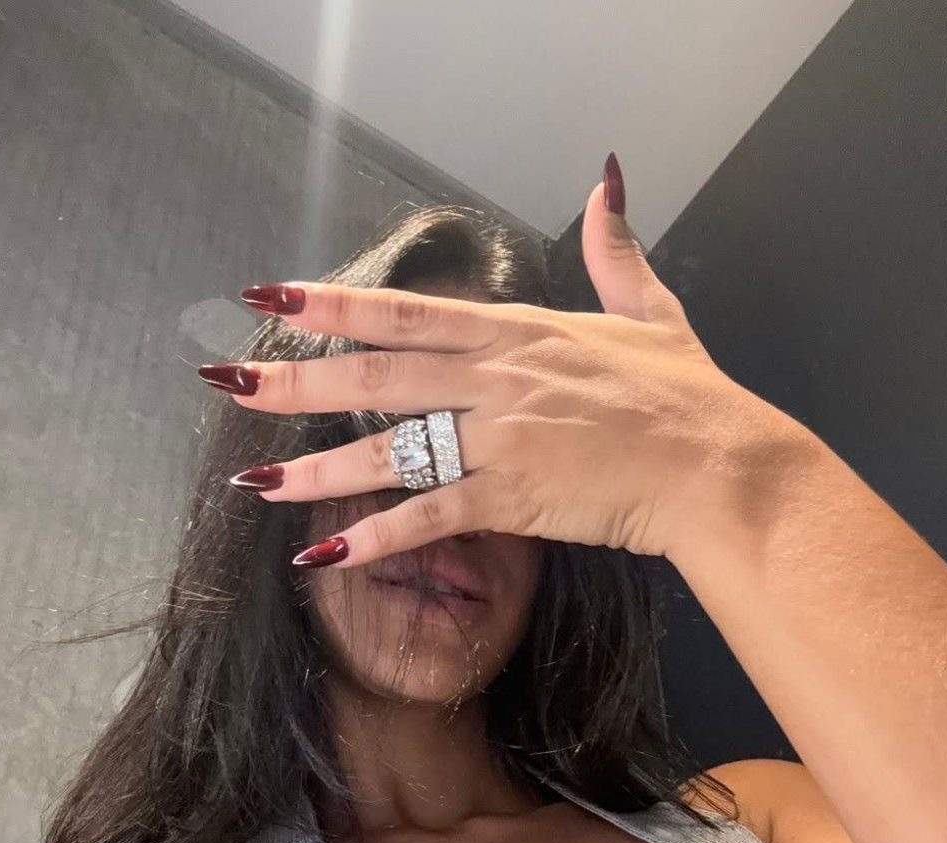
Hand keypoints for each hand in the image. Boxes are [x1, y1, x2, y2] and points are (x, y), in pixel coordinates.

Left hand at [202, 158, 816, 568]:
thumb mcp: (651, 310)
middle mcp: (496, 378)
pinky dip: (375, 538)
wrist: (719, 467)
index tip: (272, 296)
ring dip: (318, 469)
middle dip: (297, 381)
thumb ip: (613, 249)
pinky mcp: (514, 497)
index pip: (407, 311)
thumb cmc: (689, 395)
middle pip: (377, 374)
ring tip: (258, 484)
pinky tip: (323, 555)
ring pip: (391, 451)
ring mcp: (501, 438)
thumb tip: (605, 182)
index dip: (334, 304)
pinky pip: (429, 518)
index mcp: (517, 332)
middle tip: (227, 382)